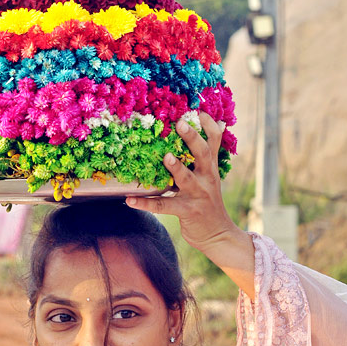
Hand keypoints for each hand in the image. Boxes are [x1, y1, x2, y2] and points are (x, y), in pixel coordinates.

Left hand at [125, 112, 238, 256]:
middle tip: (180, 123)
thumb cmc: (207, 204)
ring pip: (186, 178)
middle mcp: (206, 178)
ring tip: (165, 157)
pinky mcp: (187, 211)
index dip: (208, 126)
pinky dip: (145, 204)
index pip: (214, 142)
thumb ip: (201, 162)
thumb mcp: (209, 180)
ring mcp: (197, 195)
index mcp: (210, 168)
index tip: (198, 111)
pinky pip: (163, 206)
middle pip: (202, 153)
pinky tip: (129, 201)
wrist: (217, 234)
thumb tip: (190, 141)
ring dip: (176, 167)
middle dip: (192, 138)